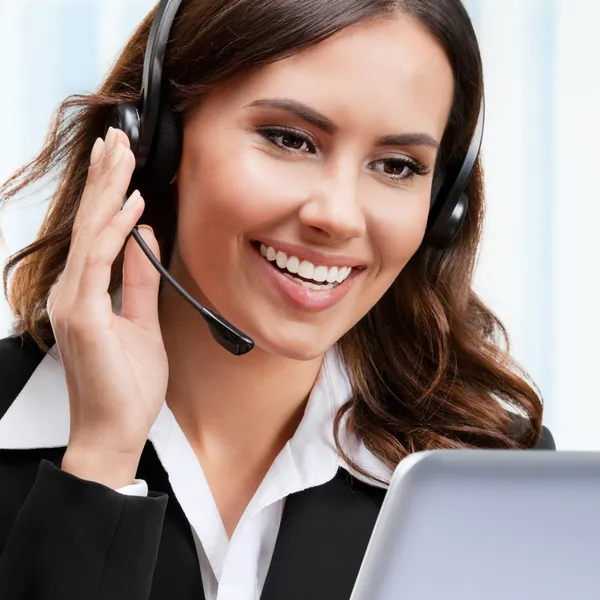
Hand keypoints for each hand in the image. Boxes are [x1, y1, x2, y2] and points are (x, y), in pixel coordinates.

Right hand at [48, 127, 168, 488]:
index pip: (97, 232)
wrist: (115, 430)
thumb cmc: (126, 383)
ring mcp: (75, 302)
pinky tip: (132, 203)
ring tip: (122, 153)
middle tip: (116, 138)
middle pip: (90, 223)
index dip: (107, 193)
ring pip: (92, 233)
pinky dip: (117, 230)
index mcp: (87, 292)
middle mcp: (74, 291)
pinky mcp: (84, 315)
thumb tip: (143, 240)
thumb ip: (139, 280)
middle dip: (105, 178)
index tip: (119, 160)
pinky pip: (101, 262)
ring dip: (109, 190)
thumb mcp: (142, 322)